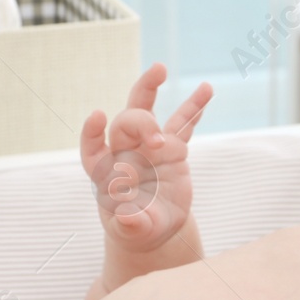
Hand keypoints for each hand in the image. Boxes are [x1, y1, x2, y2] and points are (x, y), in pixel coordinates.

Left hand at [80, 63, 212, 254]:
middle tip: (158, 141)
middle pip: (126, 124)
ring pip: (147, 111)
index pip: (92, 146)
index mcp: (105, 170)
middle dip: (141, 125)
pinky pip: (182, 125)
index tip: (97, 116)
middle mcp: (124, 151)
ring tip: (159, 68)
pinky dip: (193, 108)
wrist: (154, 225)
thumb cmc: (137, 228)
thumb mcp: (133, 232)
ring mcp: (148, 146)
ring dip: (150, 88)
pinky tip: (206, 89)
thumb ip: (130, 225)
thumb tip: (128, 218)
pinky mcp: (172, 148)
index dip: (92, 131)